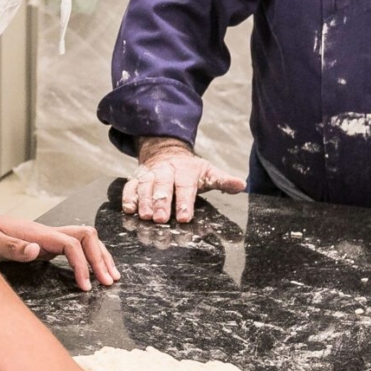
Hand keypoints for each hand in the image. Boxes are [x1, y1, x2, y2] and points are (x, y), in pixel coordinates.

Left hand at [0, 209, 118, 290]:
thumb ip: (13, 247)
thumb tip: (37, 250)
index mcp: (39, 234)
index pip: (71, 244)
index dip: (82, 264)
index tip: (85, 286)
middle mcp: (48, 233)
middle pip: (86, 237)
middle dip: (100, 258)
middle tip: (108, 282)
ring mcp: (49, 238)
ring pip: (85, 239)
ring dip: (100, 256)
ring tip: (110, 277)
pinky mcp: (47, 244)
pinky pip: (76, 248)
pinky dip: (89, 258)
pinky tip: (93, 271)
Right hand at [122, 138, 244, 224]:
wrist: (166, 151)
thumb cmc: (190, 169)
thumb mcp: (208, 172)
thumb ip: (223, 181)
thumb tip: (241, 185)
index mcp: (186, 170)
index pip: (185, 186)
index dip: (184, 202)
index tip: (184, 217)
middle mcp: (166, 170)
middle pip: (163, 185)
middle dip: (160, 202)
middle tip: (160, 219)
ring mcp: (150, 173)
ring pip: (145, 185)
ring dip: (144, 200)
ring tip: (144, 216)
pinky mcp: (137, 177)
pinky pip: (131, 185)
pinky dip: (128, 196)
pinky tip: (129, 209)